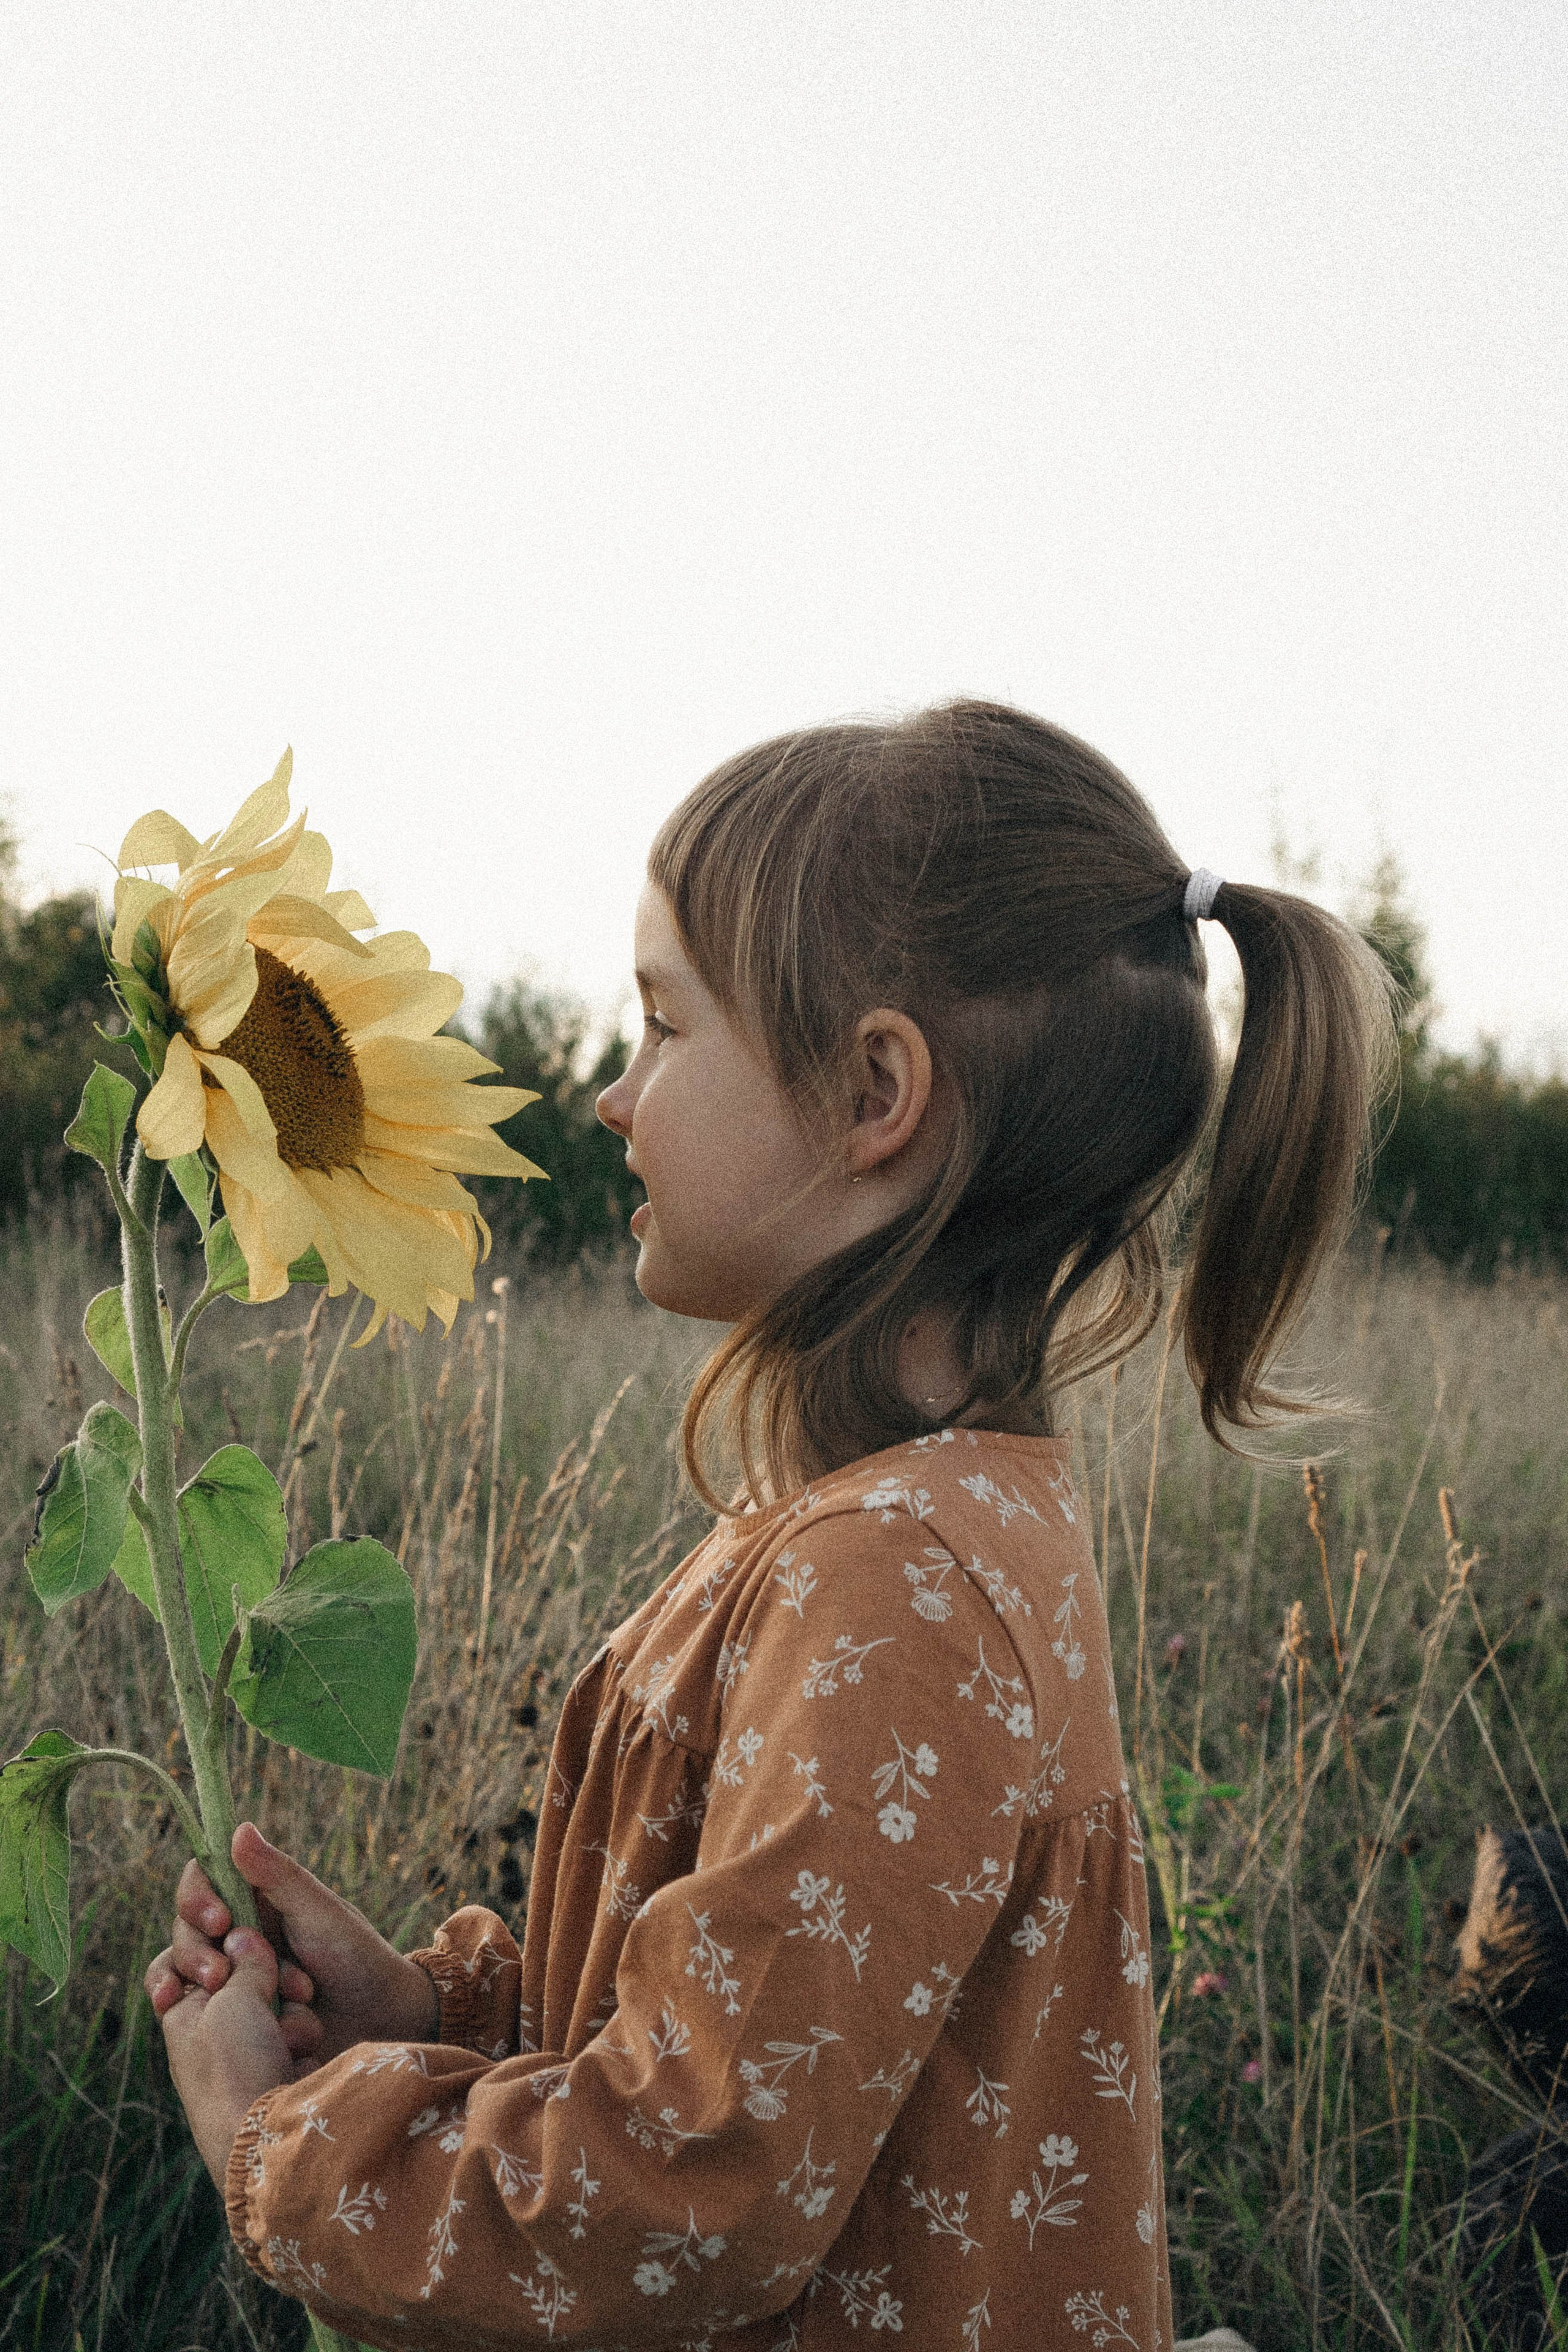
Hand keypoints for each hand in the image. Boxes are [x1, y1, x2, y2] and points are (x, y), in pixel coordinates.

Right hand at [145, 1822, 437, 2069]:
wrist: (376, 2019)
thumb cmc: (354, 1954)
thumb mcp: (318, 1911)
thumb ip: (277, 1875)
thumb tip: (239, 1828)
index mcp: (255, 1897)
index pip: (204, 1880)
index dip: (198, 1897)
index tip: (220, 1921)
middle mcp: (237, 1929)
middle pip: (187, 1926)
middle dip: (196, 1949)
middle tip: (220, 1975)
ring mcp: (230, 1969)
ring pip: (184, 1964)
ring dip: (198, 1977)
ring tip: (224, 1995)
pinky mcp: (227, 2009)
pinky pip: (189, 2004)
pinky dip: (178, 2005)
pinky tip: (171, 2011)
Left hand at [159, 1926, 294, 2188]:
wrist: (265, 2142)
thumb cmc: (234, 2069)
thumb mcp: (231, 2002)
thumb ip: (244, 1961)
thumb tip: (244, 1936)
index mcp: (181, 2016)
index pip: (184, 1962)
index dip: (207, 1950)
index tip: (223, 1957)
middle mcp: (210, 2032)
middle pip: (243, 1977)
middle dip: (266, 1981)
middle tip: (278, 1991)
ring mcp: (248, 2053)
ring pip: (276, 2001)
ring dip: (291, 2013)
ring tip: (294, 2037)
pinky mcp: (282, 2068)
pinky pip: (297, 2030)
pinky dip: (303, 2040)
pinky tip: (303, 2058)